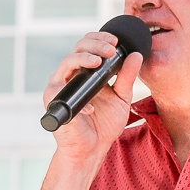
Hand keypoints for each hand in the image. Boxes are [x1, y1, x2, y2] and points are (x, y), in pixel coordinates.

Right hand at [43, 32, 143, 161]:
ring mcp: (61, 86)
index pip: (90, 46)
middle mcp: (72, 75)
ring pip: (67, 60)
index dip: (100, 39)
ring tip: (99, 61)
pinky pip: (62, 87)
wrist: (91, 149)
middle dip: (95, 44)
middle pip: (78, 47)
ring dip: (84, 57)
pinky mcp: (53, 99)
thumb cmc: (104, 125)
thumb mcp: (121, 97)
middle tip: (111, 48)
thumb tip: (137, 55)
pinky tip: (92, 108)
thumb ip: (127, 77)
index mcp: (86, 72)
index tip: (116, 41)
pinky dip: (79, 96)